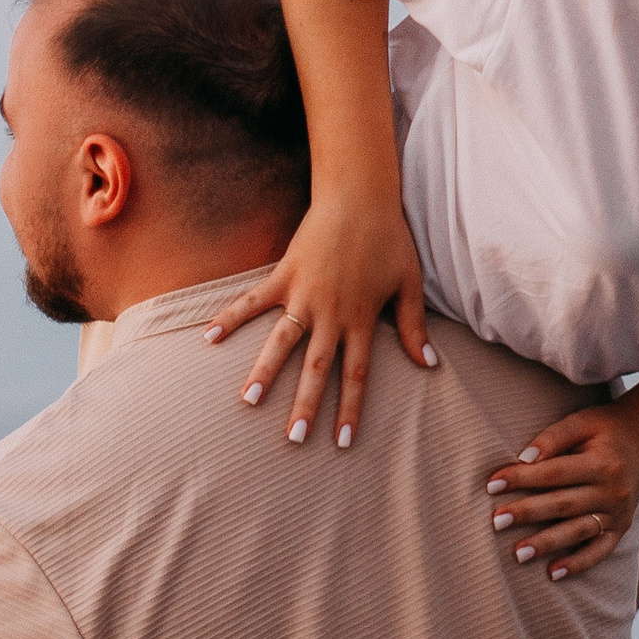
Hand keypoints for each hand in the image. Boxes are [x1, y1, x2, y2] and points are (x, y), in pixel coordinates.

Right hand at [206, 191, 433, 446]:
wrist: (361, 197)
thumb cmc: (389, 240)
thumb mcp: (409, 284)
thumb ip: (413, 326)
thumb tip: (429, 365)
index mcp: (361, 320)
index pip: (356, 375)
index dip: (349, 409)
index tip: (343, 441)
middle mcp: (330, 313)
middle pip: (316, 368)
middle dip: (305, 405)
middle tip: (294, 438)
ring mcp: (303, 294)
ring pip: (281, 341)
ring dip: (265, 372)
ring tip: (248, 401)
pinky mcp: (283, 274)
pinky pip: (253, 300)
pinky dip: (230, 317)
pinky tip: (209, 337)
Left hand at [483, 398, 638, 579]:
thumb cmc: (604, 429)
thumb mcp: (581, 422)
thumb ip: (553, 437)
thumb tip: (524, 458)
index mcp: (603, 463)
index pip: (554, 473)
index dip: (522, 478)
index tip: (491, 484)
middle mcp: (613, 491)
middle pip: (563, 505)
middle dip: (528, 513)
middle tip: (496, 521)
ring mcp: (618, 514)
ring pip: (578, 531)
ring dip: (547, 544)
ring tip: (518, 554)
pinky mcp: (621, 529)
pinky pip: (599, 551)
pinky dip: (578, 564)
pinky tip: (553, 573)